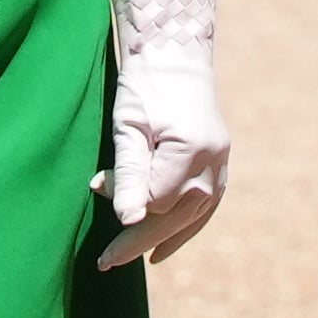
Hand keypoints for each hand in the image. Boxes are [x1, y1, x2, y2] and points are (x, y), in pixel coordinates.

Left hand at [94, 0, 228, 267]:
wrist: (176, 54)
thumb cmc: (144, 86)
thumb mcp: (127, 127)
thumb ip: (128, 174)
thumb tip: (127, 219)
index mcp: (191, 151)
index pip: (156, 201)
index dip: (126, 204)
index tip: (96, 191)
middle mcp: (213, 163)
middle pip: (175, 215)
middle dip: (139, 239)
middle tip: (104, 262)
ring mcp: (221, 165)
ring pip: (193, 216)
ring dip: (162, 238)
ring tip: (134, 260)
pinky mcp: (220, 164)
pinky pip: (206, 207)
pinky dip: (186, 228)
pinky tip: (166, 247)